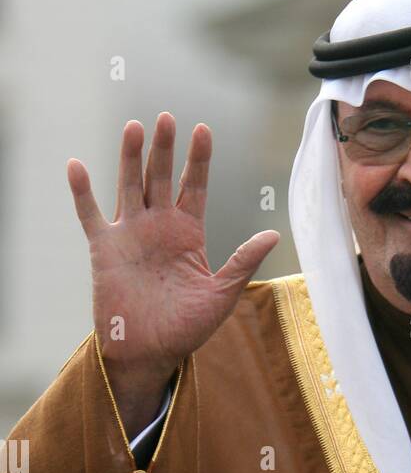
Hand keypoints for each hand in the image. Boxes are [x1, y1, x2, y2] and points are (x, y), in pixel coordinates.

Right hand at [67, 112, 278, 433]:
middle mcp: (158, 227)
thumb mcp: (222, 294)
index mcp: (188, 234)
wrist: (151, 354)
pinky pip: (90, 214)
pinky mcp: (105, 248)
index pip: (195, 187)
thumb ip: (243, 261)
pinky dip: (82, 191)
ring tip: (135, 126)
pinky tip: (76, 166)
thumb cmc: (187, 329)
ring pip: (129, 185)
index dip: (199, 160)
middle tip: (167, 118)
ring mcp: (130, 234)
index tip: (203, 130)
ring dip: (130, 157)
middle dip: (164, 149)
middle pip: (162, 177)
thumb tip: (273, 234)